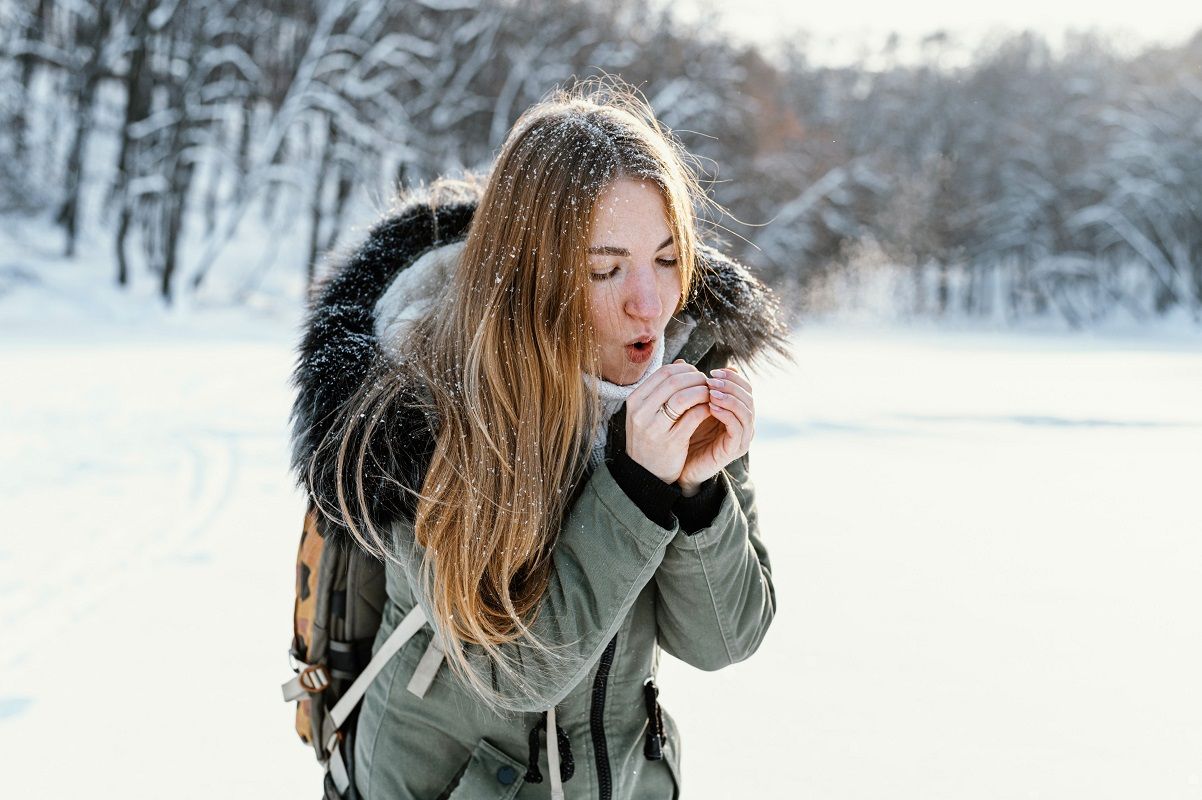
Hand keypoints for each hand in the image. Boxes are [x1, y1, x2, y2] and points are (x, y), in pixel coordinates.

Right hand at [624, 360, 714, 484]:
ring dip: (702, 392)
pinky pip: (694, 417)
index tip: (696, 375)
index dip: (685, 370)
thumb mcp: (647, 412)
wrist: (645, 474)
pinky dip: (706, 409)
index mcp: (634, 400)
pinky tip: (712, 410)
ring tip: (711, 396)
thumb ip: (661, 388)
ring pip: (684, 397)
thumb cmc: (650, 438)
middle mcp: (641, 412)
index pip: (664, 372)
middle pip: (674, 381)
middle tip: (708, 384)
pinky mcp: (671, 441)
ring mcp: (655, 427)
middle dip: (696, 378)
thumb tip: (681, 362)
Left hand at [677, 366, 754, 493]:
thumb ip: (689, 386)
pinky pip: (738, 427)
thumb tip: (681, 361)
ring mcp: (742, 436)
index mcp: (736, 410)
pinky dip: (727, 414)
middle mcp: (743, 422)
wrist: (680, 466)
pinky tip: (712, 407)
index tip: (713, 371)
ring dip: (730, 397)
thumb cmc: (684, 433)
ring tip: (711, 391)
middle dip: (731, 385)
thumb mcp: (688, 405)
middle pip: (749, 396)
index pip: (744, 387)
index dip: (732, 377)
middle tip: (712, 379)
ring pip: (747, 411)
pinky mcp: (735, 449)